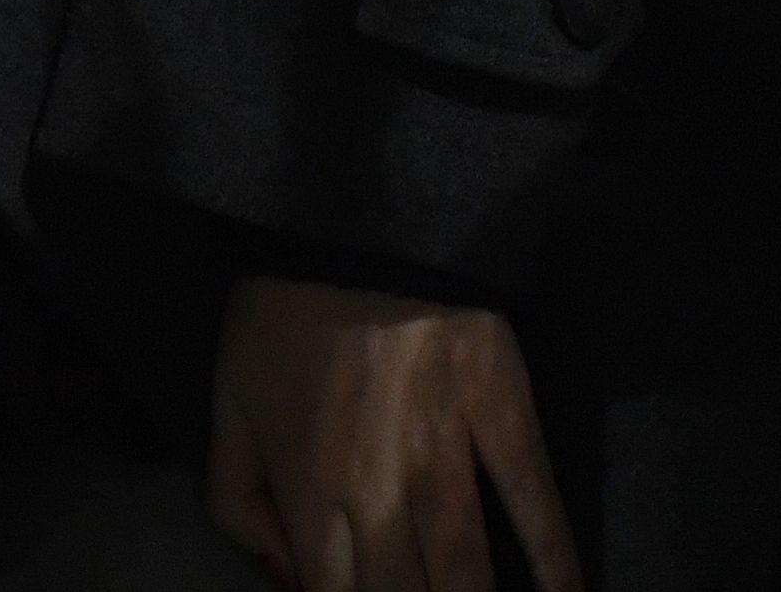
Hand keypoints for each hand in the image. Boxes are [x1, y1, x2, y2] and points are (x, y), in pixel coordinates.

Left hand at [205, 277, 580, 591]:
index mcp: (307, 486)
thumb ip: (236, 501)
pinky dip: (556, 561)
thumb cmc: (277, 316)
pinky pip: (538, 503)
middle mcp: (380, 487)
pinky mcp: (502, 414)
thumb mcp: (225, 403)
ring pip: (468, 571)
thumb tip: (283, 580)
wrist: (346, 224)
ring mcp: (447, 453)